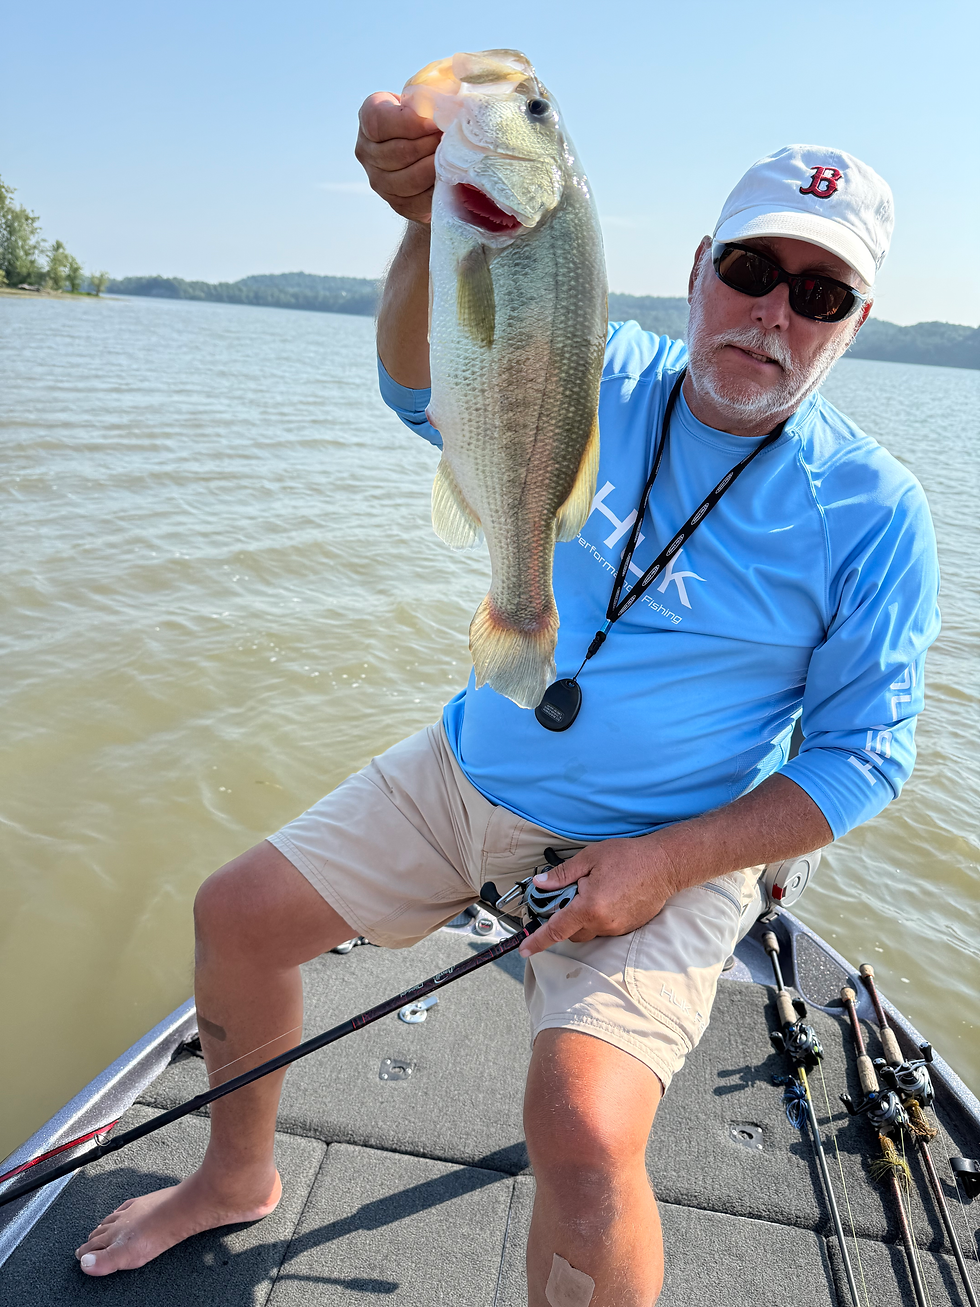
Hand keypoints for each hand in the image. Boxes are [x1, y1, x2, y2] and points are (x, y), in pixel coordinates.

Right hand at [355, 92, 440, 222]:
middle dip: (430, 146)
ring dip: (435, 168)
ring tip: (452, 157)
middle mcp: (366, 151)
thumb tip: (450, 100)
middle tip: (453, 140)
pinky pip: (418, 200)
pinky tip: (449, 177)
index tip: (435, 122)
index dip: (410, 123)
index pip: (379, 122)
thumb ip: (429, 97)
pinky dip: (437, 189)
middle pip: (398, 152)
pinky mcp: (397, 204)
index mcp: (369, 117)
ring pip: (409, 179)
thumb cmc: (427, 118)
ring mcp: (379, 181)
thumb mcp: (422, 100)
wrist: (425, 152)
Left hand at [518, 835, 681, 958]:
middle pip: (571, 932)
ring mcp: (616, 928)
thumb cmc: (629, 857)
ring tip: (592, 890)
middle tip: (568, 894)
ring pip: (588, 931)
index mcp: (589, 907)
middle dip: (564, 919)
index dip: (538, 941)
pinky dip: (597, 917)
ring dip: (582, 917)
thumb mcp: (590, 858)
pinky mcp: (628, 928)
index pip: (556, 929)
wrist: (664, 865)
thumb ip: (562, 874)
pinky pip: (604, 928)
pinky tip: (606, 896)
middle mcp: (602, 923)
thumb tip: (540, 884)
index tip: (525, 949)